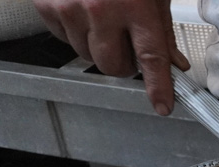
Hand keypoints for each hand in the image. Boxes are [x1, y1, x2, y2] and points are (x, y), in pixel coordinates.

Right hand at [33, 0, 189, 115]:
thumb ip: (162, 29)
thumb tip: (173, 62)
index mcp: (134, 6)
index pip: (151, 58)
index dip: (159, 86)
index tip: (162, 105)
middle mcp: (100, 9)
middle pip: (112, 66)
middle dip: (124, 64)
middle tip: (127, 46)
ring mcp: (69, 7)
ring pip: (85, 55)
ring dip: (97, 46)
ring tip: (103, 18)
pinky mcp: (46, 5)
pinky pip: (63, 38)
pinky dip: (74, 31)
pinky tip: (81, 10)